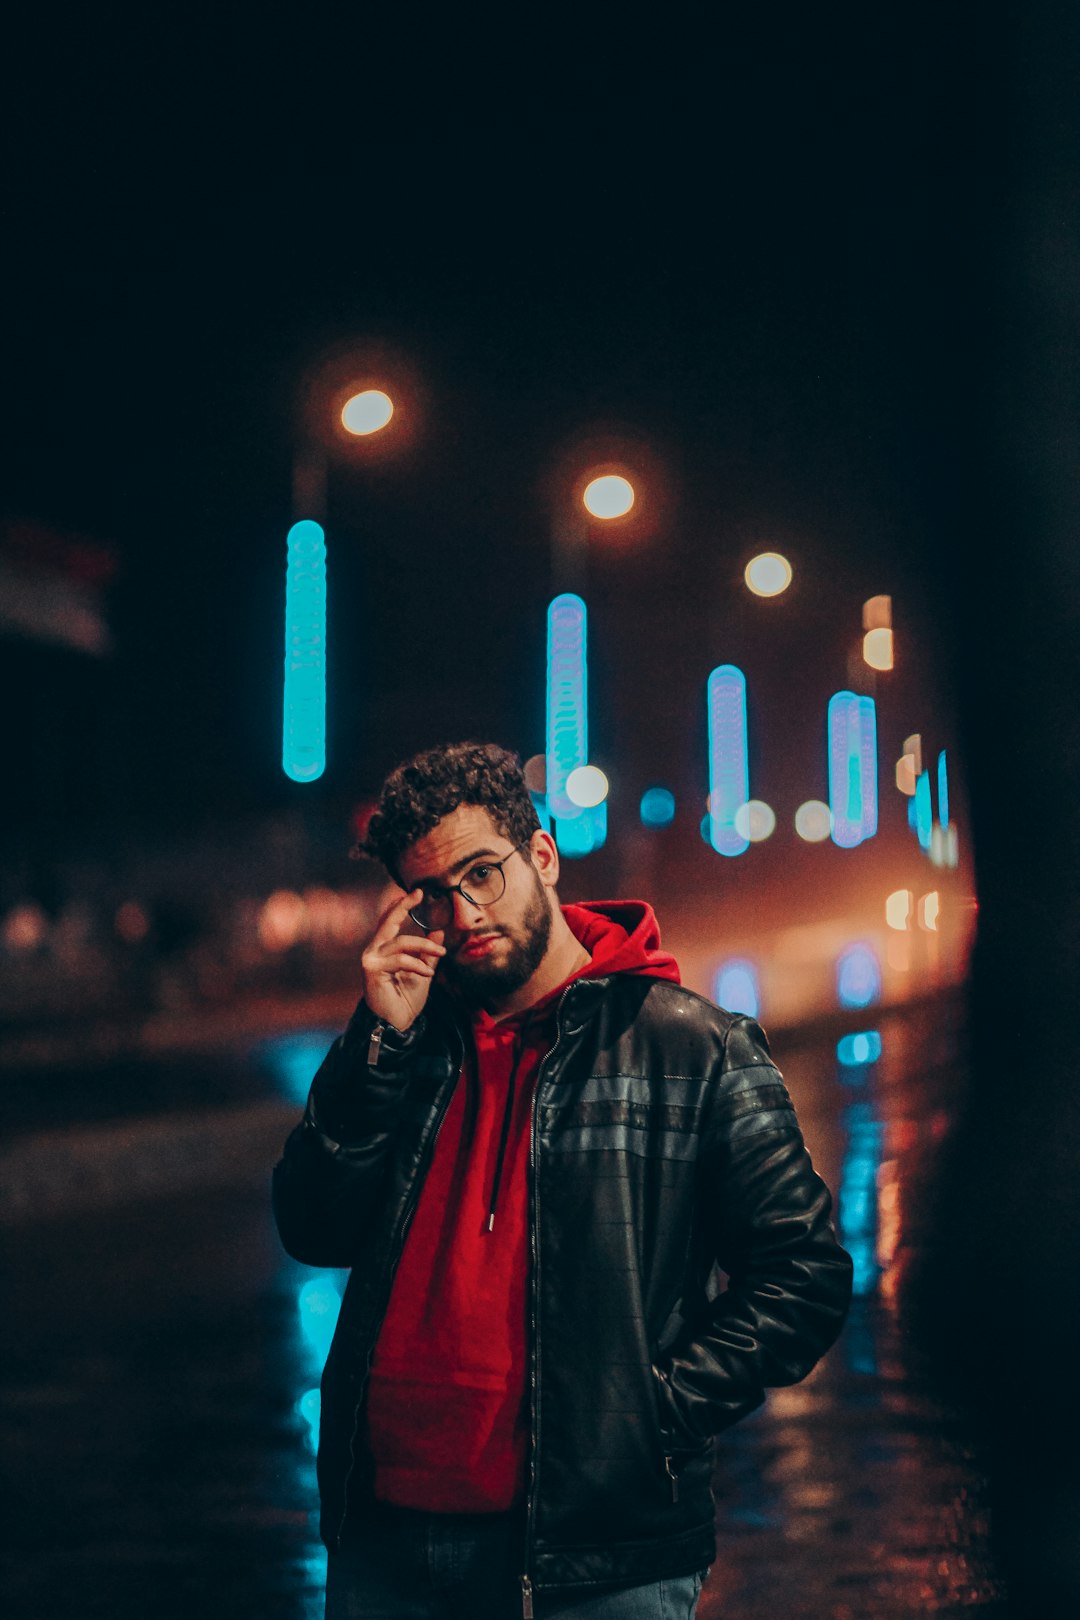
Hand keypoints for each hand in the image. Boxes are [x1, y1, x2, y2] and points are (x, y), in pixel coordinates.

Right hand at [359, 890, 445, 1030]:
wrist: (396, 1024)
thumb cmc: (405, 1000)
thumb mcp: (423, 972)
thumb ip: (428, 954)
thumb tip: (438, 932)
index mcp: (383, 949)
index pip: (390, 922)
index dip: (401, 906)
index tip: (417, 892)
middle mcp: (373, 951)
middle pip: (388, 922)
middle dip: (403, 906)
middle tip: (418, 894)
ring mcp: (370, 960)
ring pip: (400, 942)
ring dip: (424, 946)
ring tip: (441, 954)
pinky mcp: (372, 971)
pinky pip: (400, 960)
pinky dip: (417, 965)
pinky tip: (428, 974)